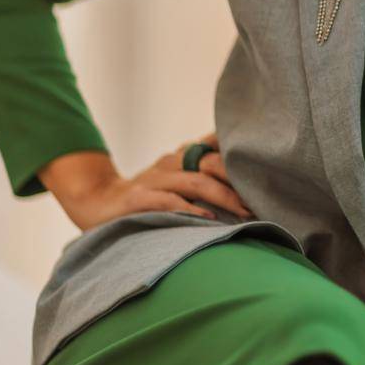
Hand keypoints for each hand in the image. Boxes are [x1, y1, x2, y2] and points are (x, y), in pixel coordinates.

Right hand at [54, 131, 255, 231]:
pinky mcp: (138, 198)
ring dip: (224, 196)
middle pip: (212, 163)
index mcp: (183, 155)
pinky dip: (188, 208)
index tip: (268, 170)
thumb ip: (206, 175)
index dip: (241, 156)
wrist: (96, 202)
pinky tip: (206, 217)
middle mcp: (172, 162)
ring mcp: (155, 178)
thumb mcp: (178, 180)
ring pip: (196, 181)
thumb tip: (246, 180)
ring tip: (245, 211)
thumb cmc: (147, 195)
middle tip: (263, 199)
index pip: (217, 146)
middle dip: (240, 180)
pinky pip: (168, 201)